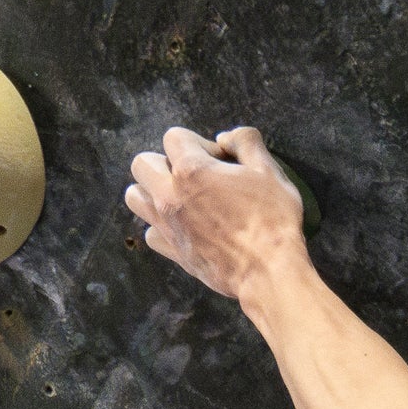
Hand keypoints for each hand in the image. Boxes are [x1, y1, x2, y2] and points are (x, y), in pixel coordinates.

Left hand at [124, 124, 308, 300]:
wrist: (268, 271)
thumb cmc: (272, 221)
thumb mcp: (270, 171)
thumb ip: (246, 142)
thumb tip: (226, 137)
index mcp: (192, 170)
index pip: (174, 137)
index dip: (199, 143)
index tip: (219, 160)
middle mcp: (170, 195)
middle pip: (142, 163)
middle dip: (166, 163)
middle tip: (195, 177)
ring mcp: (167, 224)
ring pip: (135, 197)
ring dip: (152, 192)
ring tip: (180, 199)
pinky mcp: (172, 250)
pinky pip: (150, 233)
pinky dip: (161, 227)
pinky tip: (184, 228)